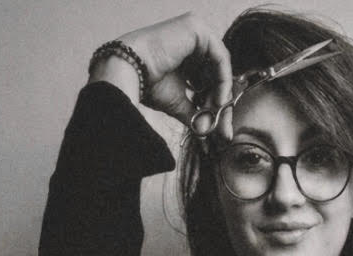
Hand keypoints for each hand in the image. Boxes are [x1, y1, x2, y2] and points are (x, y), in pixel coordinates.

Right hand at [93, 13, 233, 134]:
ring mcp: (195, 30)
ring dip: (221, 95)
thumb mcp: (178, 102)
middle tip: (223, 130)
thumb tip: (208, 130)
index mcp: (186, 53)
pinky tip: (217, 100)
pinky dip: (223, 80)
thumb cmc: (147, 84)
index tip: (221, 130)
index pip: (209, 78)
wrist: (130, 71)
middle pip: (217, 73)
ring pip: (220, 67)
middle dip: (221, 104)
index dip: (216, 104)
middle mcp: (192, 40)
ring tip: (215, 116)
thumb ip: (196, 114)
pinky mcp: (197, 28)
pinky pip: (220, 57)